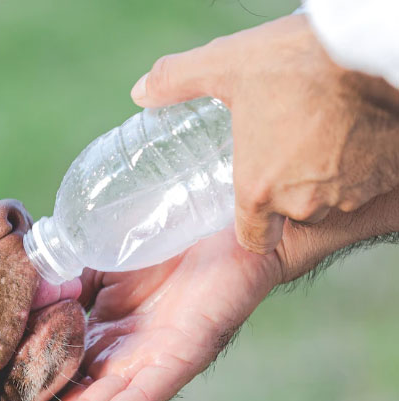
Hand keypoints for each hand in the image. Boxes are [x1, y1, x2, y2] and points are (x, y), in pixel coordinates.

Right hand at [0, 193, 398, 400]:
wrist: (230, 218)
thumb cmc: (166, 238)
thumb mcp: (98, 258)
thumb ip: (61, 277)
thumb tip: (16, 285)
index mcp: (97, 340)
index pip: (47, 380)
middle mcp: (119, 361)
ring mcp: (149, 363)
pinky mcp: (182, 355)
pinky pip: (144, 393)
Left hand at [130, 14, 398, 253]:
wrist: (377, 49)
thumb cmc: (299, 62)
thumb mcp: (229, 65)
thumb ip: (178, 81)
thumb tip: (140, 92)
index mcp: (259, 190)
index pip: (254, 238)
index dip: (253, 219)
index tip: (254, 192)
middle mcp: (304, 202)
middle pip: (294, 214)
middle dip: (291, 188)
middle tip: (287, 146)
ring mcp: (350, 192)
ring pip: (333, 198)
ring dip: (327, 175)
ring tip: (321, 132)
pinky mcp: (388, 174)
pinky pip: (370, 180)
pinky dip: (362, 162)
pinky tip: (354, 129)